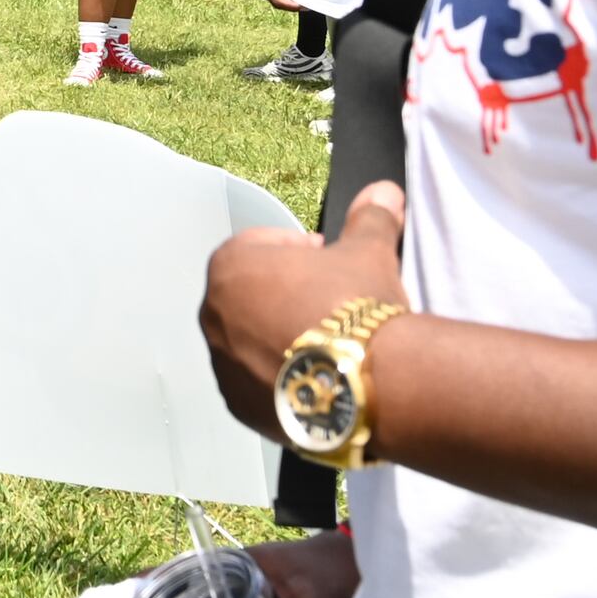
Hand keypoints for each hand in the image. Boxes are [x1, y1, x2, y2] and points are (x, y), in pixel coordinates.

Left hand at [201, 182, 408, 441]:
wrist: (370, 384)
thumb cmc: (355, 305)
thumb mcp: (367, 251)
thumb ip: (368, 218)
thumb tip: (383, 191)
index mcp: (230, 267)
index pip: (258, 246)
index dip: (296, 251)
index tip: (328, 262)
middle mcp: (213, 316)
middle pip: (250, 296)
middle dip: (284, 295)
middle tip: (330, 304)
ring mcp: (223, 366)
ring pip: (250, 342)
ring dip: (279, 339)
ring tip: (328, 346)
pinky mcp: (240, 406)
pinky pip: (256, 383)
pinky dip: (280, 378)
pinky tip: (318, 377)